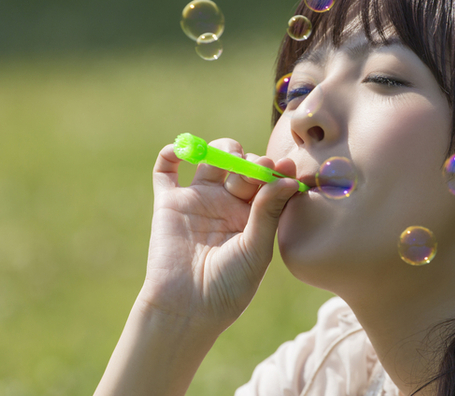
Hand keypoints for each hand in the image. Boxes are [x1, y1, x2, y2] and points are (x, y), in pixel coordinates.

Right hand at [138, 139, 298, 333]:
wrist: (188, 307)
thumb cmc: (230, 284)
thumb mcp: (257, 249)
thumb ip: (268, 212)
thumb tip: (289, 180)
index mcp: (255, 215)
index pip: (269, 181)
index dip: (277, 170)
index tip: (286, 166)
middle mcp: (229, 203)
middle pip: (244, 164)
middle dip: (253, 162)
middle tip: (259, 170)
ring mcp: (199, 199)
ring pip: (212, 158)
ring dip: (224, 148)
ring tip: (230, 158)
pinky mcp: (170, 202)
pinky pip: (166, 170)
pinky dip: (172, 152)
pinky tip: (182, 149)